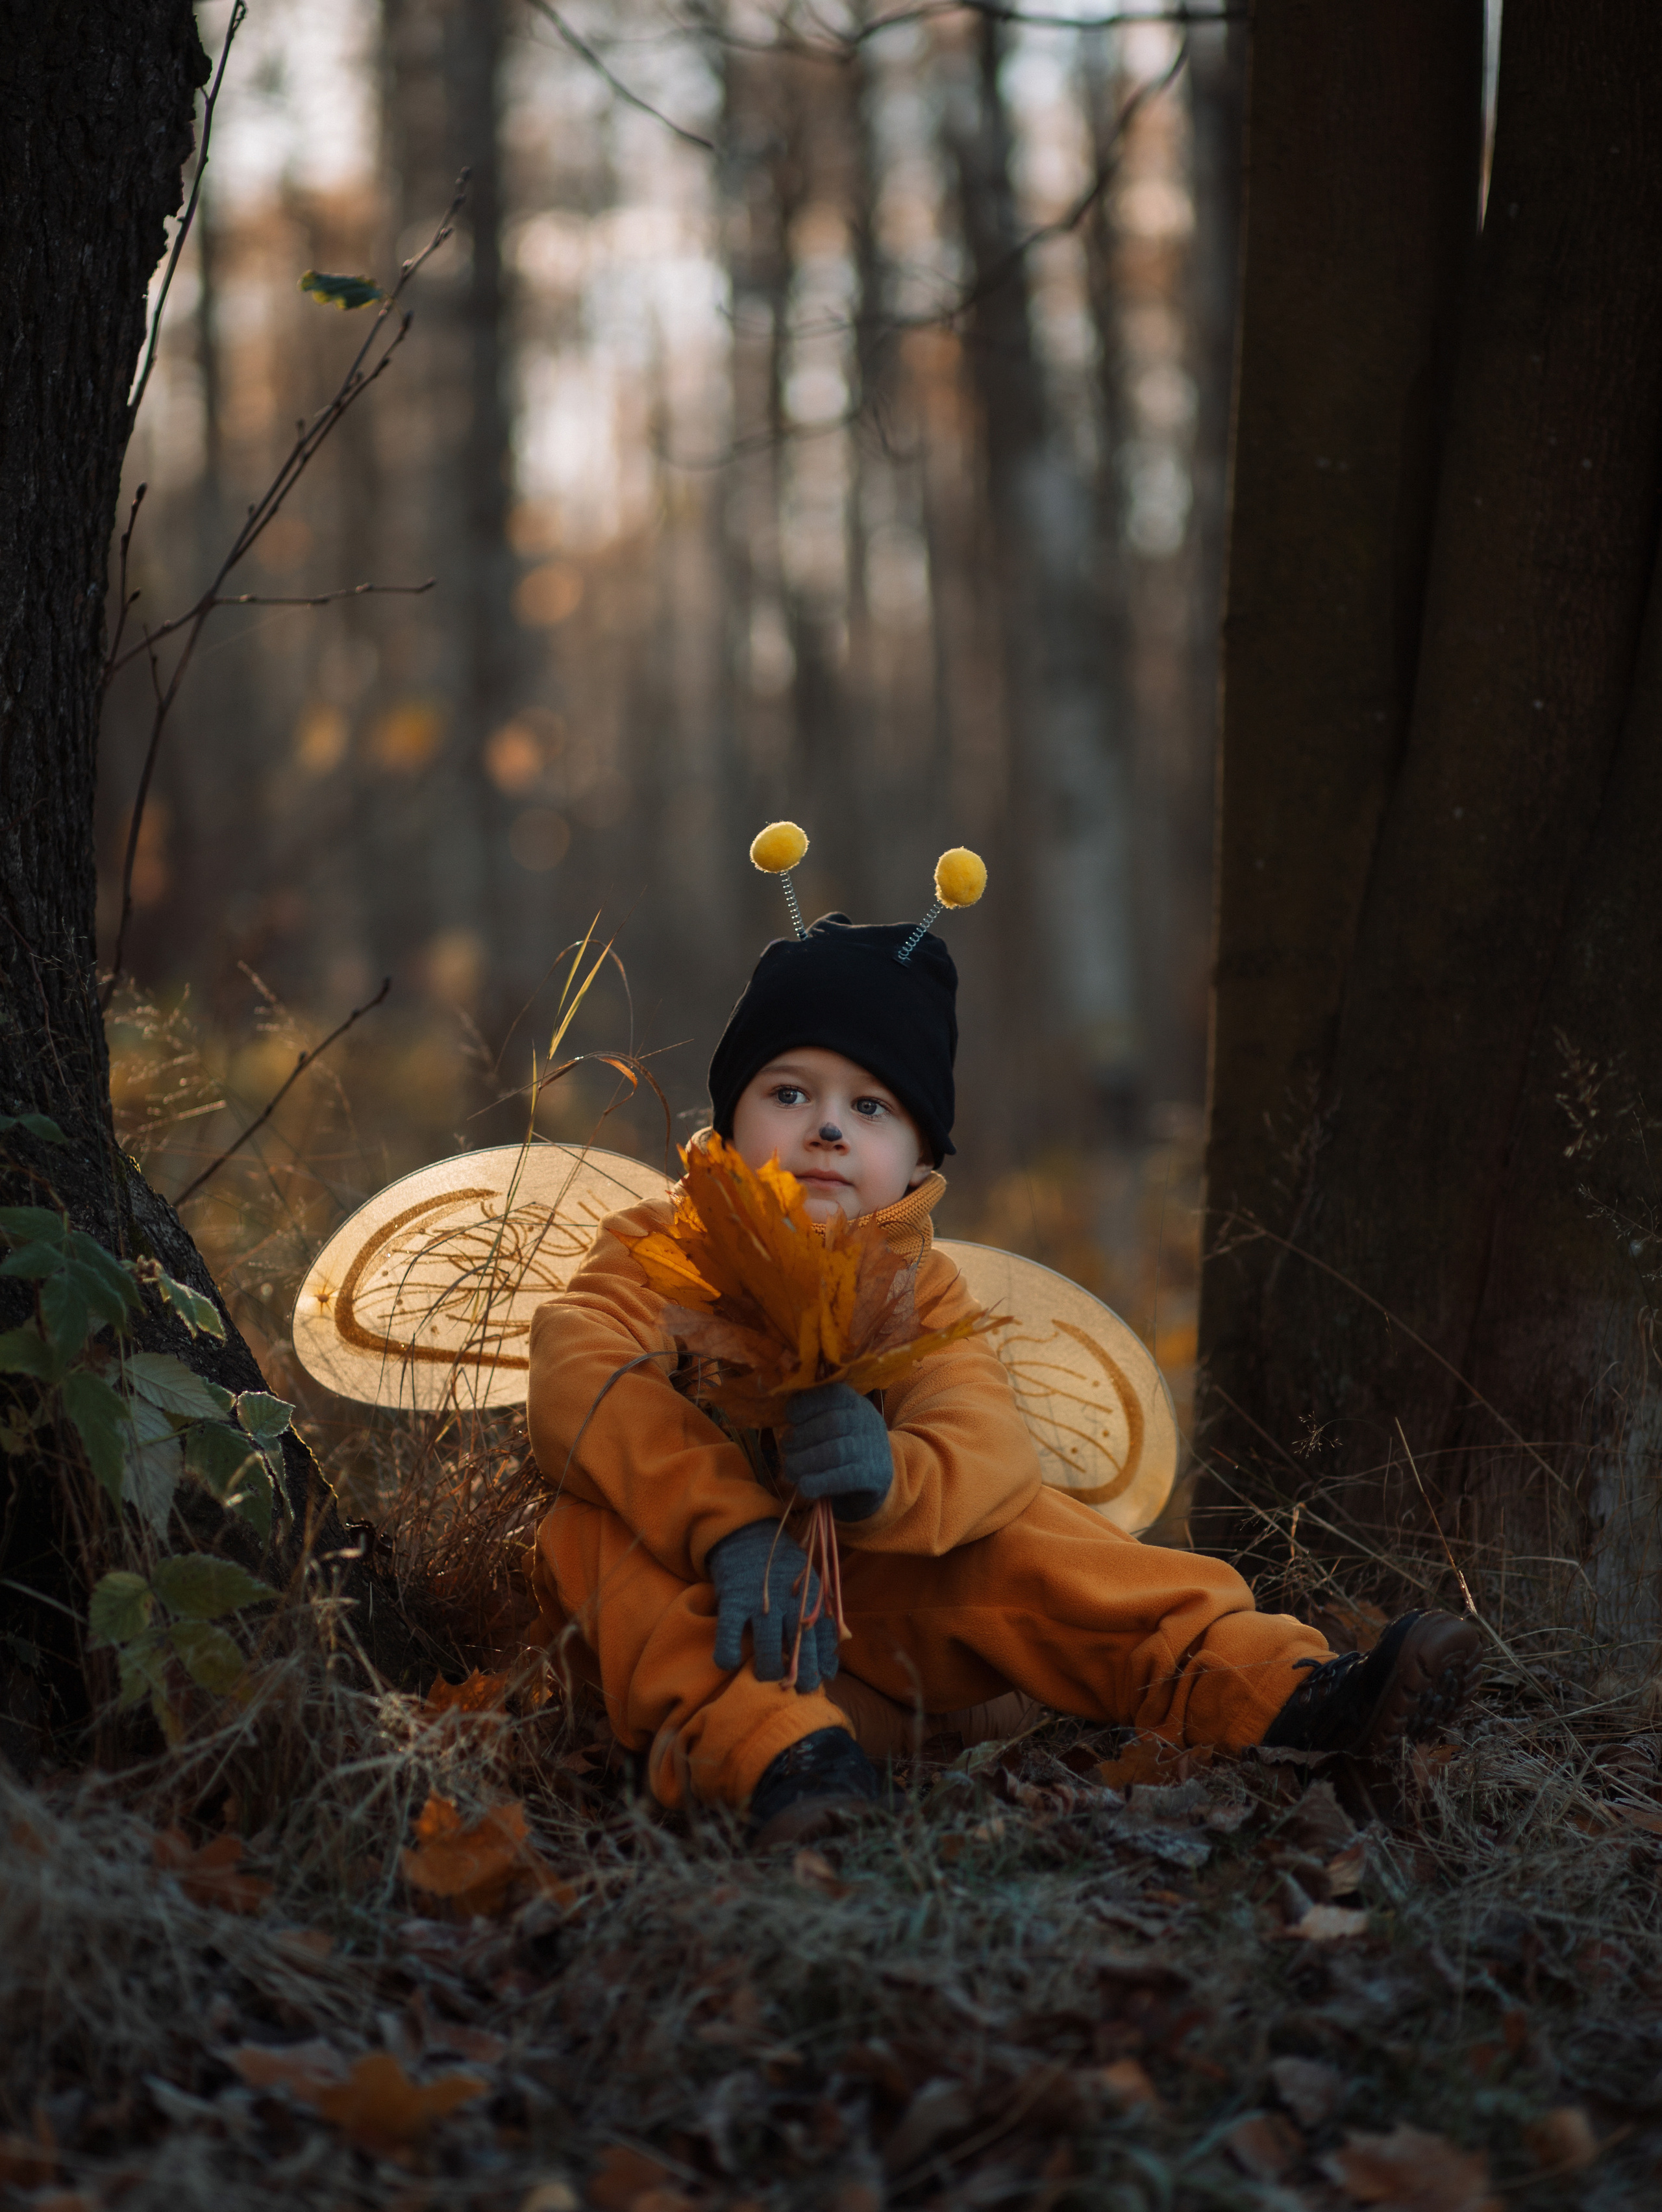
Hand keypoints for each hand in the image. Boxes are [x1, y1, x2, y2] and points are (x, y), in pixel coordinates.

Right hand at [708, 1519, 838, 1690]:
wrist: (747, 1533)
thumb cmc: (781, 1566)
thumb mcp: (809, 1584)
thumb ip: (823, 1617)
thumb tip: (837, 1660)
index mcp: (812, 1596)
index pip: (825, 1638)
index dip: (823, 1664)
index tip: (821, 1681)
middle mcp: (789, 1601)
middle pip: (800, 1650)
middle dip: (802, 1677)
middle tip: (797, 1691)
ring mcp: (761, 1602)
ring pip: (768, 1650)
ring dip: (768, 1671)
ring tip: (765, 1677)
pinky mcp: (733, 1601)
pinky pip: (729, 1637)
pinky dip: (727, 1656)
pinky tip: (729, 1662)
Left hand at [782, 1382, 892, 1521]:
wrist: (878, 1473)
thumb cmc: (846, 1443)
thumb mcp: (837, 1423)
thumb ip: (814, 1419)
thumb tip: (784, 1432)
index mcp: (856, 1403)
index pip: (834, 1393)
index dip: (807, 1403)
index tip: (790, 1416)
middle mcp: (867, 1421)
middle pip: (833, 1424)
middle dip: (802, 1436)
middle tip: (786, 1447)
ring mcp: (872, 1448)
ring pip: (835, 1452)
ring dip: (805, 1461)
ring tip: (790, 1469)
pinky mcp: (874, 1475)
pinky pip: (844, 1477)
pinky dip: (819, 1482)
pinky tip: (804, 1486)